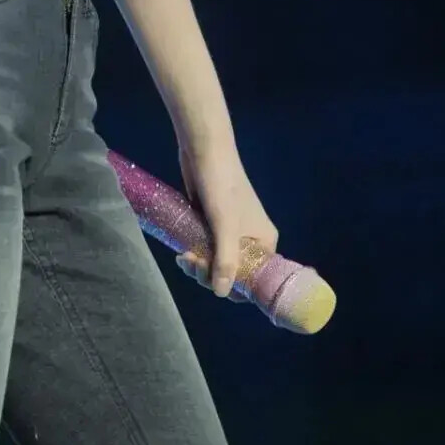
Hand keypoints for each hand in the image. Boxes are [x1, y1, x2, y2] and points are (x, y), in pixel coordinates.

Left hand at [174, 140, 278, 299]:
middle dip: (210, 274)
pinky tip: (181, 253)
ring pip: (215, 261)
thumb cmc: (221, 187)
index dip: (235, 288)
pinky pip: (205, 248)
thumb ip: (225, 261)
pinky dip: (194, 254)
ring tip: (182, 257)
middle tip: (191, 263)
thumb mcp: (224, 227)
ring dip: (198, 266)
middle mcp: (251, 239)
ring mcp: (230, 231)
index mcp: (264, 242)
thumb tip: (222, 293)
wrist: (204, 151)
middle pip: (232, 272)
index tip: (213, 284)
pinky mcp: (211, 222)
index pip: (255, 279)